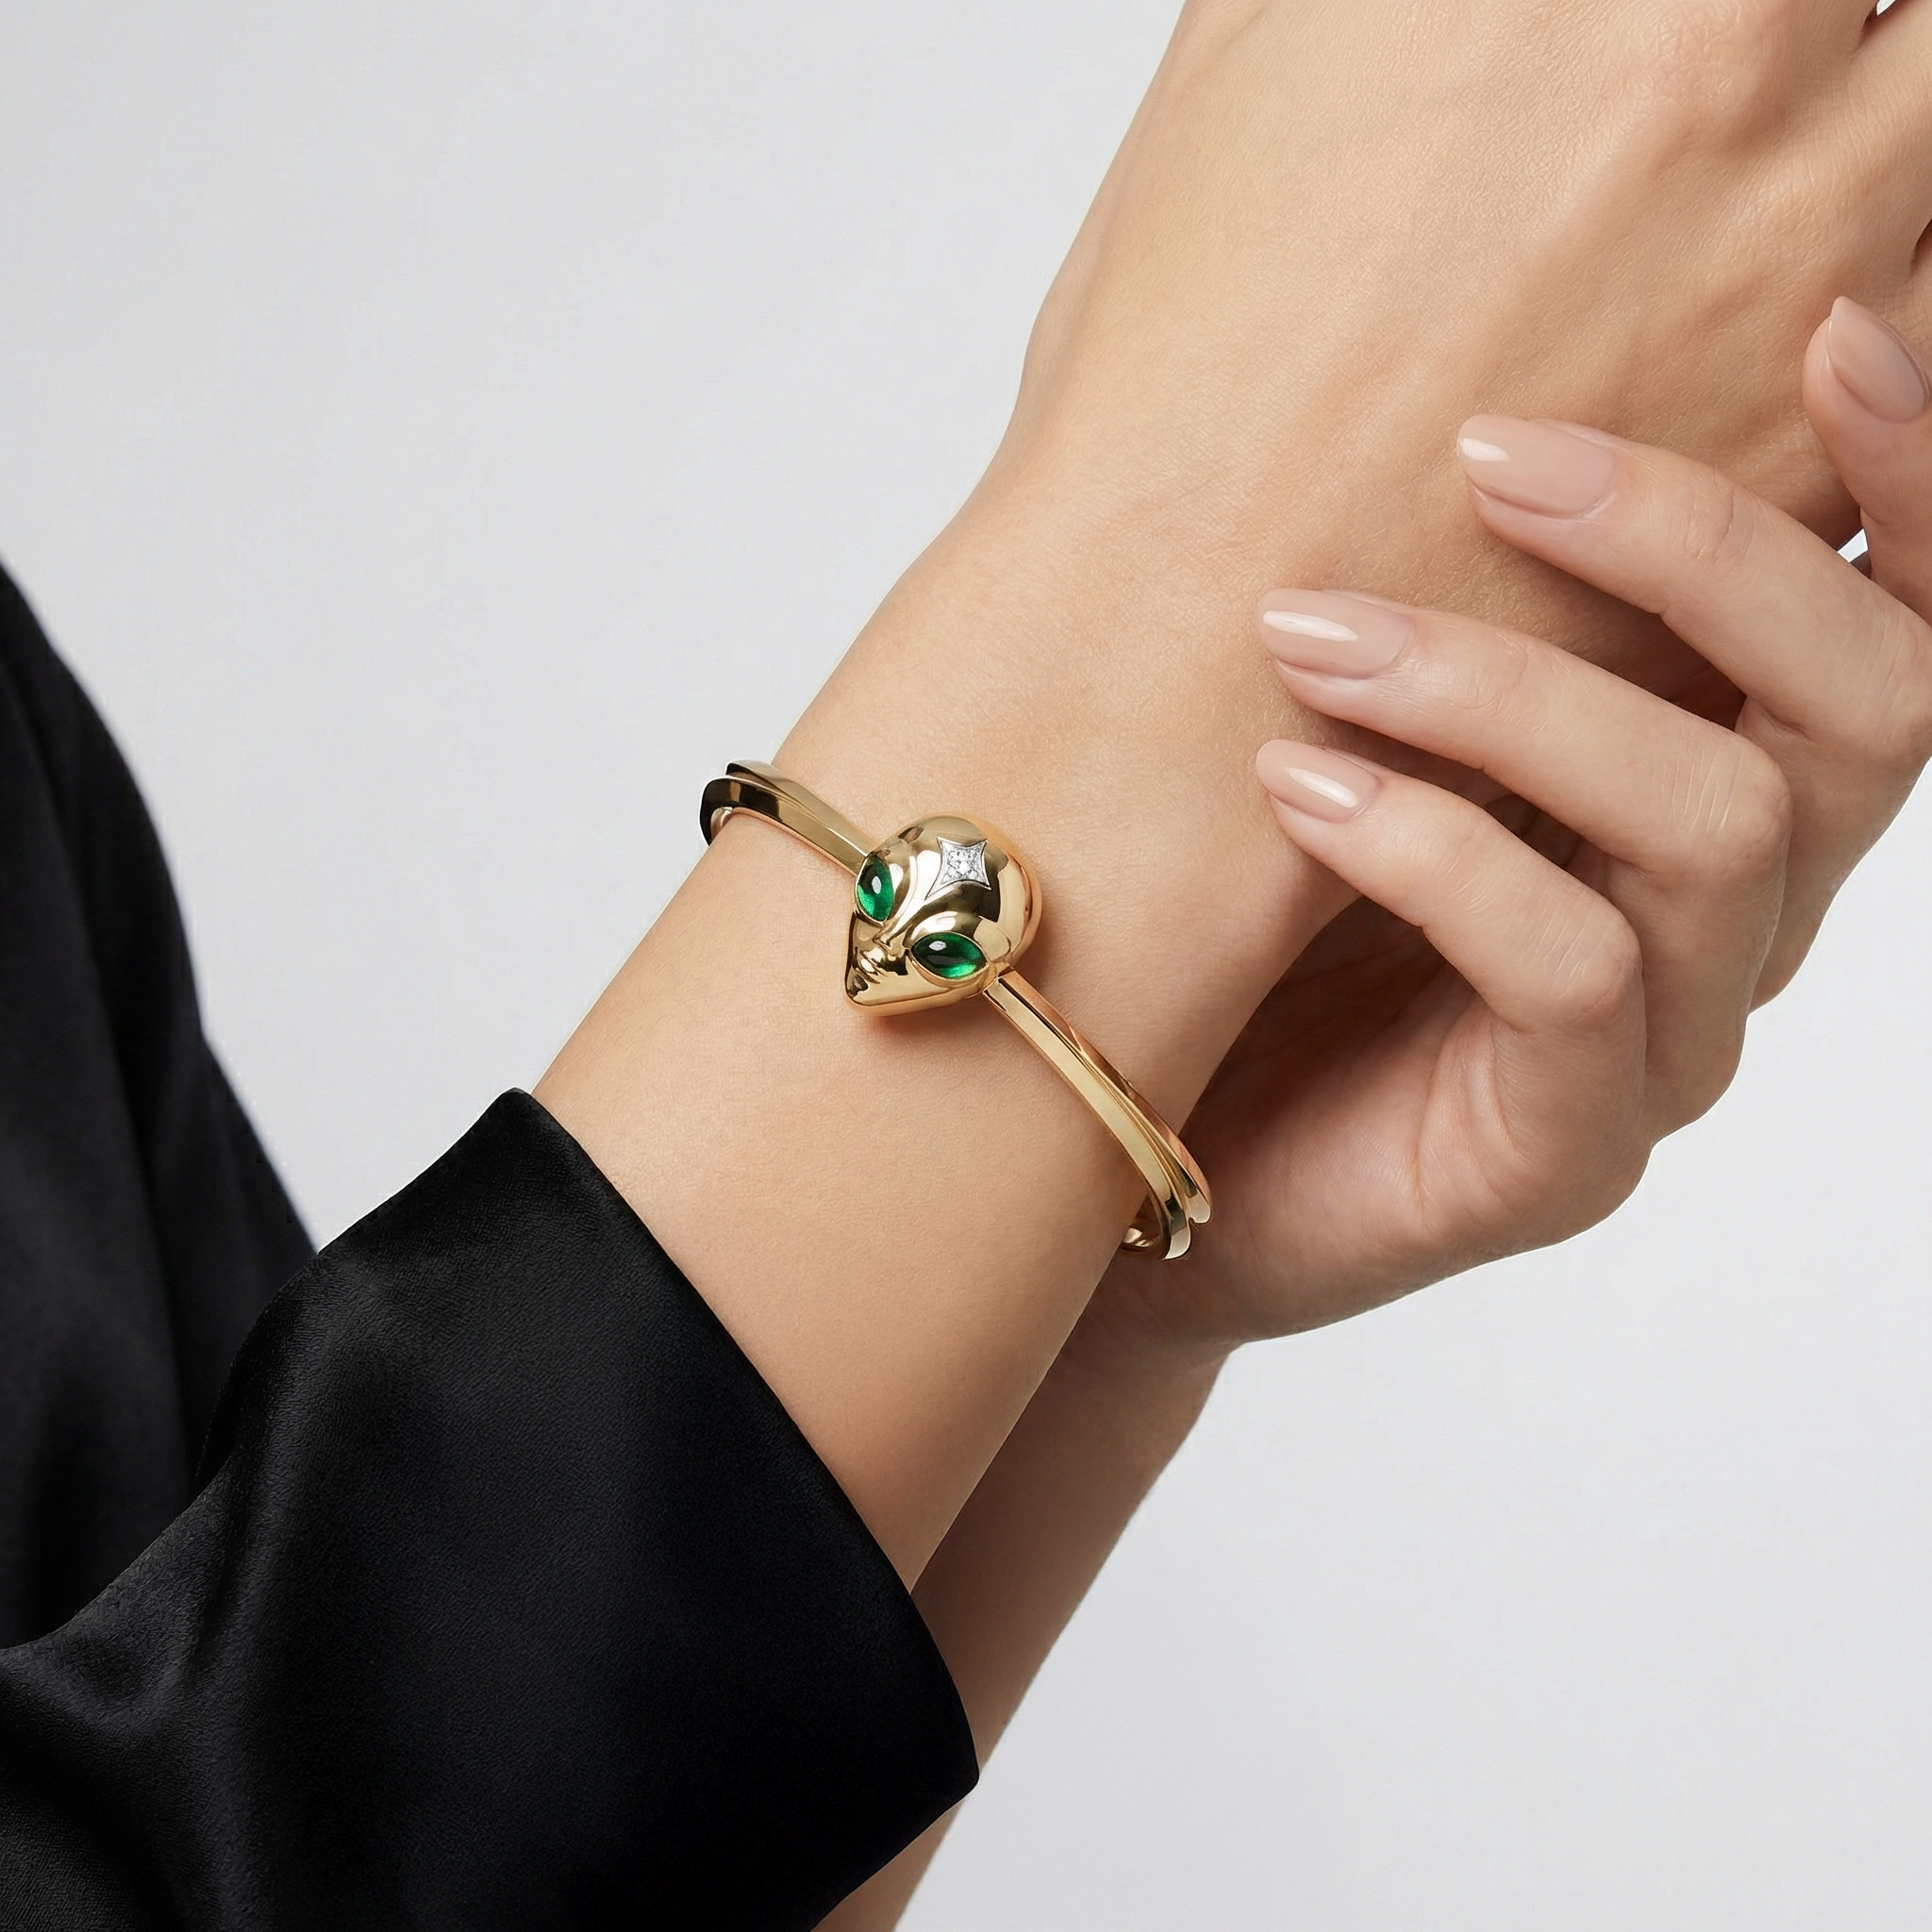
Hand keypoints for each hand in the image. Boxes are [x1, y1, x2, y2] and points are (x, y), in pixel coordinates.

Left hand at [1085, 300, 1931, 1361]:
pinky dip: (1439, 854)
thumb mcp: (1335, 700)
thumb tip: (1383, 352)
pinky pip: (1578, 975)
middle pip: (1860, 702)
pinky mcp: (1568, 1149)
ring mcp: (1665, 1038)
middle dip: (1691, 546)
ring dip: (1506, 695)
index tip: (1822, 323)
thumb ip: (1422, 568)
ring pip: (1713, 823)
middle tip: (1484, 454)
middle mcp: (1732, 909)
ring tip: (1308, 636)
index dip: (1908, 474)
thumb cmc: (1236, 899)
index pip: (1886, 621)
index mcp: (1717, 779)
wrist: (1128, 1127)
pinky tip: (1292, 792)